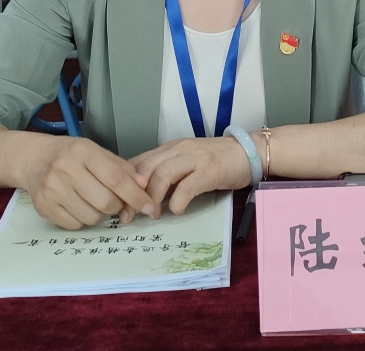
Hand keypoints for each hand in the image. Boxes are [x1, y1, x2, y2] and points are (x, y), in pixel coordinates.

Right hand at [20, 135, 153, 229]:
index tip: (149, 206)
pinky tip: (79, 205)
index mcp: (83, 151)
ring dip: (100, 213)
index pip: (116, 179)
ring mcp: (52, 190)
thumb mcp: (96, 151)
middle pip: (105, 202)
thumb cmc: (71, 154)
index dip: (136, 196)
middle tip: (115, 200)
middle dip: (117, 206)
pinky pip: (75, 225)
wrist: (34, 159)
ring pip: (91, 217)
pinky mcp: (44, 207)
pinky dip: (83, 219)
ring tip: (94, 200)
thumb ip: (120, 168)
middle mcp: (66, 169)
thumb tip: (142, 186)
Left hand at [124, 135, 251, 219]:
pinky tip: (176, 211)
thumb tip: (142, 198)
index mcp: (169, 148)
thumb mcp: (185, 164)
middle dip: (132, 193)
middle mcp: (178, 149)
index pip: (138, 162)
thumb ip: (166, 175)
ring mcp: (194, 158)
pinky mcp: (210, 170)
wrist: (247, 151)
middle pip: (145, 168)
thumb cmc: (215, 161)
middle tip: (127, 216)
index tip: (117, 204)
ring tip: (151, 215)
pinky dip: (178, 200)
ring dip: (152, 197)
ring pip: (162, 174)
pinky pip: (188, 185)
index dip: (124, 184)